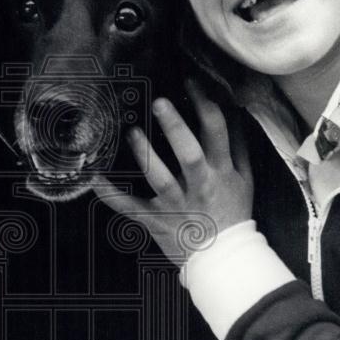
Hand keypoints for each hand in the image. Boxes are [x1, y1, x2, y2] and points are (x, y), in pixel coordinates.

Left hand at [92, 81, 252, 263]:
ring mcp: (176, 203)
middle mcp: (199, 185)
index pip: (216, 131)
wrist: (223, 257)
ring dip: (145, 154)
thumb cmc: (233, 213)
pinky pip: (130, 208)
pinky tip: (94, 178)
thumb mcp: (245, 179)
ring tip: (132, 132)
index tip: (190, 82)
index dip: (204, 103)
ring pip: (160, 178)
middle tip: (160, 102)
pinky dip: (110, 195)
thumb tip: (233, 110)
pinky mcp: (156, 219)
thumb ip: (238, 145)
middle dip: (175, 127)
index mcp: (220, 171)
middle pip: (189, 153)